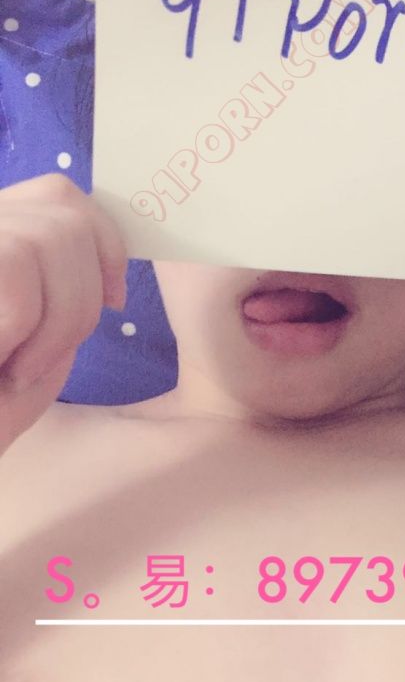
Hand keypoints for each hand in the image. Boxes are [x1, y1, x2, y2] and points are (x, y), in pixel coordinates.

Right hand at [0, 173, 126, 451]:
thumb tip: (112, 262)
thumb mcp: (40, 339)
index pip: (60, 196)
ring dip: (58, 320)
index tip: (116, 299)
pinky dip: (29, 330)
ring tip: (20, 367)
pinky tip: (3, 369)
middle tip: (45, 356)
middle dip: (83, 294)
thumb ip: (63, 286)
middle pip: (65, 213)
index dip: (104, 241)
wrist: (3, 484)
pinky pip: (15, 271)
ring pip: (49, 240)